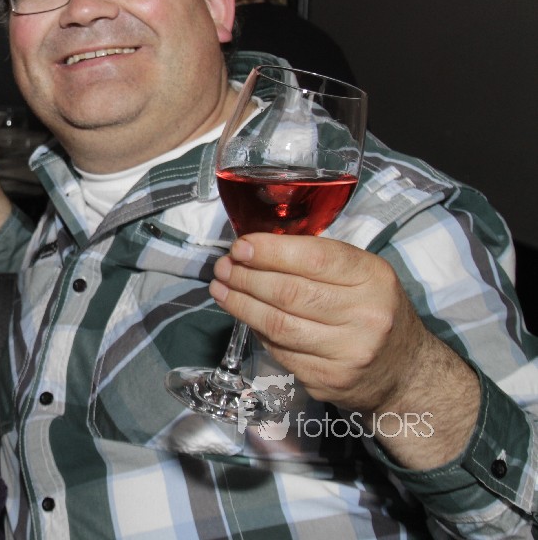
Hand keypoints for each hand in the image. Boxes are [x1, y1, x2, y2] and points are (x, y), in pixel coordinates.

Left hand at [210, 233, 478, 467]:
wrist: (406, 373)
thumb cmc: (375, 311)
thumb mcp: (363, 275)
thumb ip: (318, 259)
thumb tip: (256, 249)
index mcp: (374, 278)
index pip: (316, 258)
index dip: (271, 251)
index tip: (240, 247)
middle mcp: (366, 315)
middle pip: (290, 292)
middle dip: (246, 277)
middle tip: (223, 268)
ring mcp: (348, 352)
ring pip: (278, 325)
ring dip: (240, 305)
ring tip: (221, 289)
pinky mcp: (329, 380)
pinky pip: (280, 351)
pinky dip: (256, 331)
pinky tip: (244, 316)